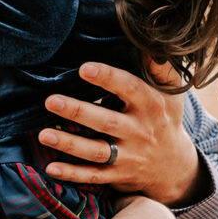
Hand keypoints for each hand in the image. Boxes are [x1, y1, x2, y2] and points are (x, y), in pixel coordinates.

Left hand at [40, 60, 204, 206]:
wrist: (174, 166)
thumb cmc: (164, 118)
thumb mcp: (171, 92)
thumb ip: (160, 68)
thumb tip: (149, 42)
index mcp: (151, 105)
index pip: (129, 89)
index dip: (107, 78)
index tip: (84, 68)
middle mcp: (139, 132)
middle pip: (106, 122)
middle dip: (78, 112)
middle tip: (52, 101)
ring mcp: (128, 156)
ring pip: (97, 151)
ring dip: (69, 144)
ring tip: (44, 134)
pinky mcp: (117, 175)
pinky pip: (93, 176)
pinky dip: (72, 174)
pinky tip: (50, 168)